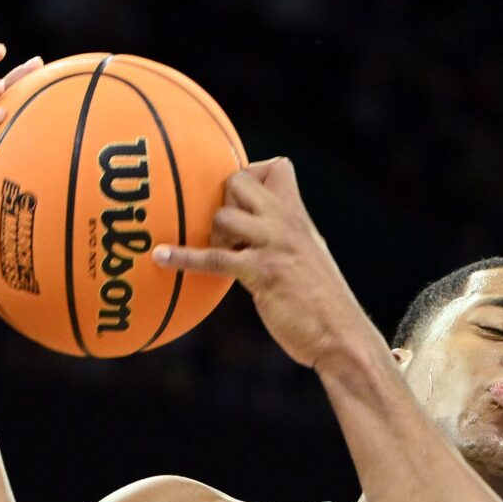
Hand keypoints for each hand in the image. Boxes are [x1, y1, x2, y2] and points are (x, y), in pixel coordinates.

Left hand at [154, 159, 375, 371]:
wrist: (342, 335)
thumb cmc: (323, 304)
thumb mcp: (309, 257)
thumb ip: (284, 237)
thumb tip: (249, 233)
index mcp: (299, 216)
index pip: (276, 166)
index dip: (251, 173)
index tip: (242, 198)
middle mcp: (286, 223)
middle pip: (239, 181)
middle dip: (222, 199)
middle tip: (226, 231)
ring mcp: (274, 245)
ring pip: (223, 216)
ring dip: (212, 234)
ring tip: (223, 257)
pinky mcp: (262, 273)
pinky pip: (213, 259)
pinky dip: (183, 258)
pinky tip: (160, 257)